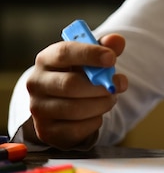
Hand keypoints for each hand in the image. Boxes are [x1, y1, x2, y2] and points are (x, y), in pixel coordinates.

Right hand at [25, 34, 127, 149]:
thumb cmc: (80, 74)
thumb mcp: (92, 58)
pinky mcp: (46, 131)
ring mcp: (38, 109)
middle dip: (100, 86)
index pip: (64, 52)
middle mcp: (36, 83)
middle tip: (118, 85)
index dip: (90, 54)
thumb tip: (116, 41)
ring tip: (110, 98)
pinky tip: (96, 114)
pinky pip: (76, 129)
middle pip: (70, 84)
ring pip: (75, 109)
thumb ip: (106, 47)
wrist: (66, 104)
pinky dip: (94, 121)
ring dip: (101, 104)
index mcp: (46, 59)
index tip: (112, 59)